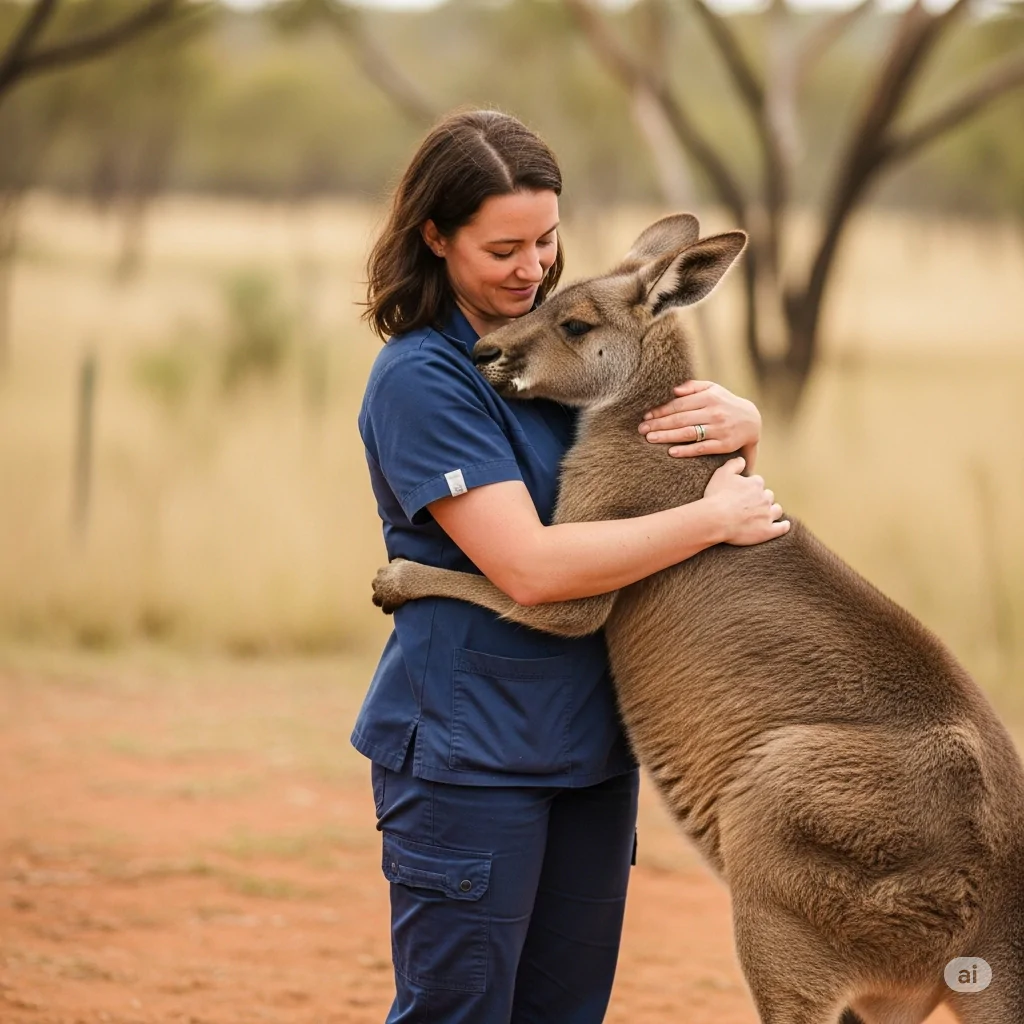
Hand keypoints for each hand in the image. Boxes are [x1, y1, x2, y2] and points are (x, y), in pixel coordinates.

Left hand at [639, 380, 760, 457]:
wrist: (752, 421)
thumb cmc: (725, 403)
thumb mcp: (713, 389)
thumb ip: (693, 388)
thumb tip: (673, 390)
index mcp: (709, 397)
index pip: (679, 404)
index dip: (661, 410)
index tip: (646, 415)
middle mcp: (714, 412)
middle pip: (681, 419)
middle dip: (659, 424)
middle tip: (641, 429)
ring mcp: (719, 429)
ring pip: (689, 433)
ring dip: (667, 436)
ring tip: (650, 438)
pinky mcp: (724, 445)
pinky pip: (702, 448)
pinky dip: (686, 450)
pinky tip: (671, 452)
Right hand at [702, 458, 788, 546]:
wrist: (716, 519)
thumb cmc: (717, 496)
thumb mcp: (722, 473)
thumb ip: (734, 464)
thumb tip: (743, 460)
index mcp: (756, 483)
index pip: (757, 482)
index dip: (750, 487)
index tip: (742, 492)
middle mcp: (765, 498)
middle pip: (768, 496)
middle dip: (761, 499)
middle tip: (749, 505)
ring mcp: (767, 515)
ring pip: (776, 510)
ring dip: (772, 510)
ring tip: (764, 514)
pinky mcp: (767, 531)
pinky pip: (781, 528)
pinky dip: (783, 526)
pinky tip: (784, 525)